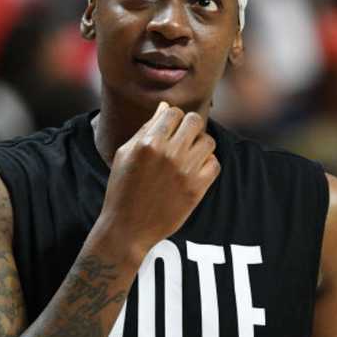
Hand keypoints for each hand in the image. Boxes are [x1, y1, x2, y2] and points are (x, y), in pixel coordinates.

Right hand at [96, 102, 219, 261]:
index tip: (170, 128)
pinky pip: (215, 163)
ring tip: (189, 155)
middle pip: (195, 121)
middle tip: (183, 138)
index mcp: (148, 143)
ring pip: (208, 140)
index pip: (173, 112)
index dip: (172, 118)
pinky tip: (195, 170)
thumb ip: (146, 128)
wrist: (128, 228)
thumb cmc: (122, 189)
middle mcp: (169, 154)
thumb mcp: (125, 154)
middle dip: (189, 126)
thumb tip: (165, 107)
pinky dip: (208, 164)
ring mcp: (185, 171)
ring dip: (200, 144)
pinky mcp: (197, 188)